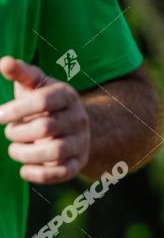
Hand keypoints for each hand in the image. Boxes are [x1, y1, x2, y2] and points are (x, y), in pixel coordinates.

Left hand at [0, 57, 89, 183]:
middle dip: (18, 132)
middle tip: (10, 133)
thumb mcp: (34, 84)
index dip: (16, 110)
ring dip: (25, 154)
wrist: (71, 125)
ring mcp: (81, 141)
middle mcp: (79, 118)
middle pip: (46, 128)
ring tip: (14, 150)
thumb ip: (20, 73)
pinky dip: (39, 174)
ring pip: (54, 151)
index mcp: (67, 95)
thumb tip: (5, 63)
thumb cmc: (44, 101)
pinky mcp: (79, 162)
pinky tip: (24, 170)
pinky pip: (62, 173)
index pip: (43, 101)